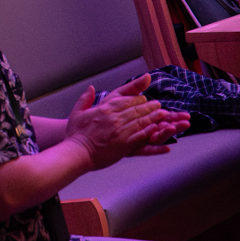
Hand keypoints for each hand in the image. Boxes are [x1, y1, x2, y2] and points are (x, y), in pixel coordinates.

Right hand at [60, 76, 190, 168]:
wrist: (77, 153)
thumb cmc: (76, 135)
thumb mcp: (77, 112)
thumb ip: (85, 98)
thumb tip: (90, 88)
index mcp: (105, 108)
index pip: (127, 100)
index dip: (138, 99)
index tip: (144, 99)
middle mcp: (115, 118)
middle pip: (137, 109)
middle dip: (150, 107)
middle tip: (159, 106)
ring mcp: (121, 131)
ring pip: (142, 121)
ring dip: (154, 117)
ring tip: (163, 115)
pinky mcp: (125, 144)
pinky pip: (141, 135)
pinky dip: (150, 131)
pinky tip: (157, 129)